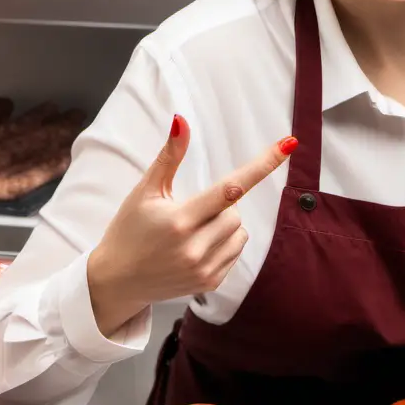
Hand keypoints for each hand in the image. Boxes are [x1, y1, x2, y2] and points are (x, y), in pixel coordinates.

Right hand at [87, 115, 294, 337]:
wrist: (116, 282)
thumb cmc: (129, 231)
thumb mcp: (145, 191)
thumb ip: (169, 157)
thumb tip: (182, 121)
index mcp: (179, 220)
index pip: (230, 188)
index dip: (262, 165)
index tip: (288, 145)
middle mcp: (193, 248)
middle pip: (236, 213)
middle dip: (222, 207)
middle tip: (194, 212)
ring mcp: (203, 269)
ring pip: (240, 232)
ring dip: (226, 225)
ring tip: (194, 231)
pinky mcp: (210, 283)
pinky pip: (236, 252)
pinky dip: (225, 244)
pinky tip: (198, 248)